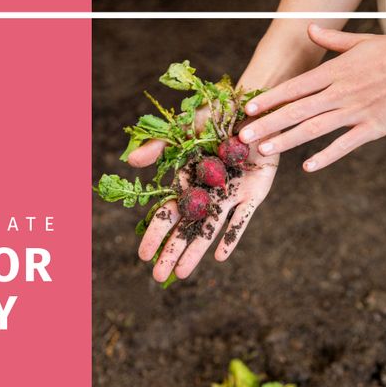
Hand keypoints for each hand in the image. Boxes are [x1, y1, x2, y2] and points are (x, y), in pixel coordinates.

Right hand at [128, 128, 278, 282]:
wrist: (255, 109)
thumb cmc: (216, 115)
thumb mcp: (183, 128)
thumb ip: (159, 146)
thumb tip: (130, 162)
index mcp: (187, 181)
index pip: (167, 214)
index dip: (155, 234)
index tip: (143, 255)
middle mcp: (206, 194)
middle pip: (185, 229)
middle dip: (171, 252)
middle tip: (159, 277)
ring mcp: (229, 196)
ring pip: (209, 229)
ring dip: (196, 251)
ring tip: (182, 273)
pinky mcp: (253, 194)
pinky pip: (241, 219)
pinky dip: (231, 236)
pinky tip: (219, 256)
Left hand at [240, 24, 385, 171]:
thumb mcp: (361, 41)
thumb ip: (331, 39)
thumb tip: (309, 28)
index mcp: (335, 72)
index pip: (295, 87)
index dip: (270, 99)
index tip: (249, 109)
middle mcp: (340, 92)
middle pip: (297, 110)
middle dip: (268, 123)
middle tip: (244, 136)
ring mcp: (355, 111)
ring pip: (314, 128)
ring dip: (288, 140)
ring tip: (265, 150)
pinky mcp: (372, 128)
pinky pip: (344, 145)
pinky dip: (326, 156)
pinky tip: (308, 166)